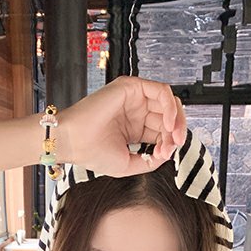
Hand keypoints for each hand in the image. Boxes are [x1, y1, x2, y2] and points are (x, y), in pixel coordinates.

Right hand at [58, 77, 186, 176]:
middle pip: (169, 115)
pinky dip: (170, 107)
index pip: (163, 130)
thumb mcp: (130, 164)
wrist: (74, 142)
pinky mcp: (131, 87)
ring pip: (169, 102)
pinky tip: (169, 123)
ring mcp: (134, 99)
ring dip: (176, 119)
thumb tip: (168, 153)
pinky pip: (161, 91)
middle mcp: (136, 111)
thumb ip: (151, 160)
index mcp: (135, 127)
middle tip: (175, 144)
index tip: (165, 154)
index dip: (169, 142)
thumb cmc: (92, 152)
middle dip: (177, 131)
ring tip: (173, 135)